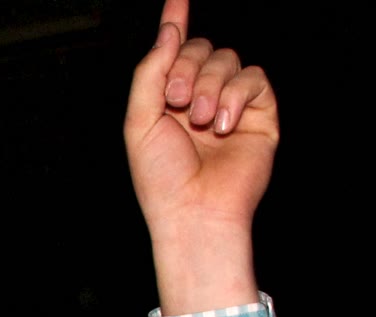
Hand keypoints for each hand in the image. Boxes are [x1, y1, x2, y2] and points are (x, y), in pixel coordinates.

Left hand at [125, 0, 273, 308]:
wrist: (192, 211)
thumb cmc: (160, 177)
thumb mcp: (139, 120)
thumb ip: (151, 72)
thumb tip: (169, 29)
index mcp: (167, 99)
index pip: (173, 50)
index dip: (175, 21)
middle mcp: (199, 97)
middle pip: (201, 48)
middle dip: (186, 68)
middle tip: (176, 101)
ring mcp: (231, 104)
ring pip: (228, 59)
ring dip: (210, 86)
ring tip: (201, 122)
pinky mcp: (261, 113)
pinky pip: (254, 78)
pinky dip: (236, 96)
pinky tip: (224, 125)